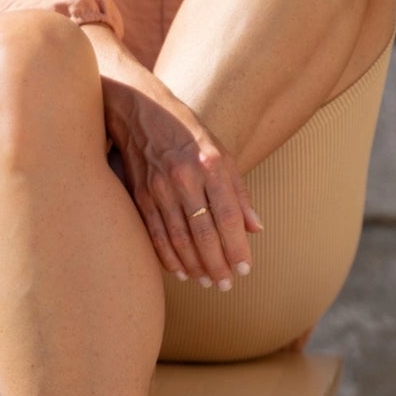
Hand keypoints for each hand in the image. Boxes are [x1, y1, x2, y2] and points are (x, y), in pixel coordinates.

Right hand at [105, 79, 262, 288]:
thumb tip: (256, 228)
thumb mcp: (220, 152)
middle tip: (225, 285)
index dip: (237, 247)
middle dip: (217, 264)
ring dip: (194, 265)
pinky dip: (167, 255)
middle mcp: (185, 178)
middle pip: (204, 233)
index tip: (244, 269)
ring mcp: (159, 187)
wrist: (139, 110)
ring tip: (206, 282)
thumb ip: (239, 191)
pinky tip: (179, 270)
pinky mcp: (139, 193)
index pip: (229, 217)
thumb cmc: (186, 132)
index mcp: (211, 165)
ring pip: (179, 238)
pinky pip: (154, 233)